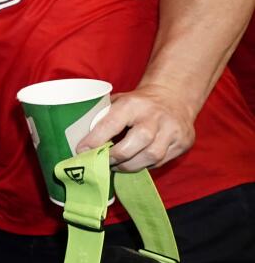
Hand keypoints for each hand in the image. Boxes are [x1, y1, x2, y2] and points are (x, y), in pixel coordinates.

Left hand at [74, 83, 196, 171]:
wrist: (174, 97)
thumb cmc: (138, 103)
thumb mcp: (119, 101)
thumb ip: (103, 117)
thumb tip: (79, 139)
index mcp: (134, 103)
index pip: (112, 123)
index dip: (95, 140)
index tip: (81, 151)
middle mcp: (156, 116)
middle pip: (136, 143)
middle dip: (115, 157)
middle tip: (102, 162)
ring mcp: (173, 130)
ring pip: (151, 156)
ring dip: (130, 166)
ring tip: (117, 166)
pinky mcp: (183, 142)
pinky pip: (162, 161)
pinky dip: (145, 165)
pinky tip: (136, 162)